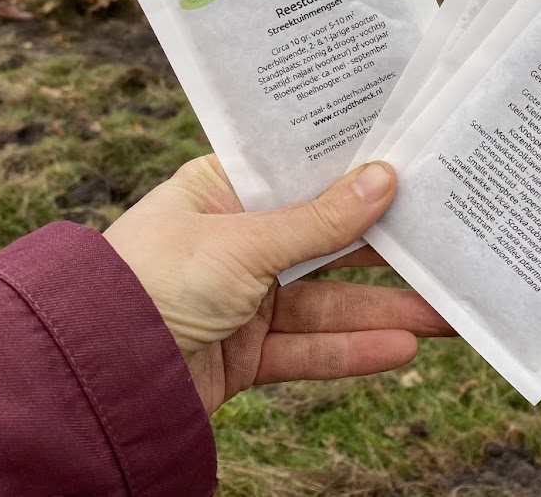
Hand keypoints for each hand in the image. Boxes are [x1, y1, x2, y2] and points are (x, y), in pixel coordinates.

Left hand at [103, 155, 452, 413]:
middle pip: (324, 239)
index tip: (413, 163)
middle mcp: (233, 240)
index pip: (301, 172)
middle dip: (386, 249)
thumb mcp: (241, 243)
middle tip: (447, 241)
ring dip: (384, 308)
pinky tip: (402, 347)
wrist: (91, 378)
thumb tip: (385, 177)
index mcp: (220, 190)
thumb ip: (318, 220)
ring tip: (448, 311)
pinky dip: (351, 351)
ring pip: (325, 301)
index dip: (355, 170)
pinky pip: (307, 349)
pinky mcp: (243, 353)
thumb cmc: (149, 282)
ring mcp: (240, 299)